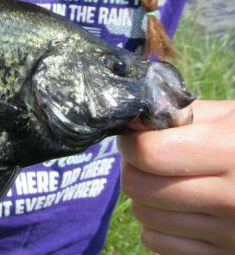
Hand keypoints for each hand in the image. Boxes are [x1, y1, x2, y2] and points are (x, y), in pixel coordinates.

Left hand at [118, 99, 234, 254]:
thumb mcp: (233, 117)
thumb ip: (185, 116)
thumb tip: (135, 122)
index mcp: (232, 154)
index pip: (150, 154)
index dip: (133, 142)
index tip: (136, 136)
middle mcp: (231, 199)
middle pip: (140, 187)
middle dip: (134, 168)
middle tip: (146, 159)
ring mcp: (229, 235)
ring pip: (144, 217)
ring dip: (145, 197)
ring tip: (165, 183)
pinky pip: (158, 244)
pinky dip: (157, 227)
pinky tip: (178, 211)